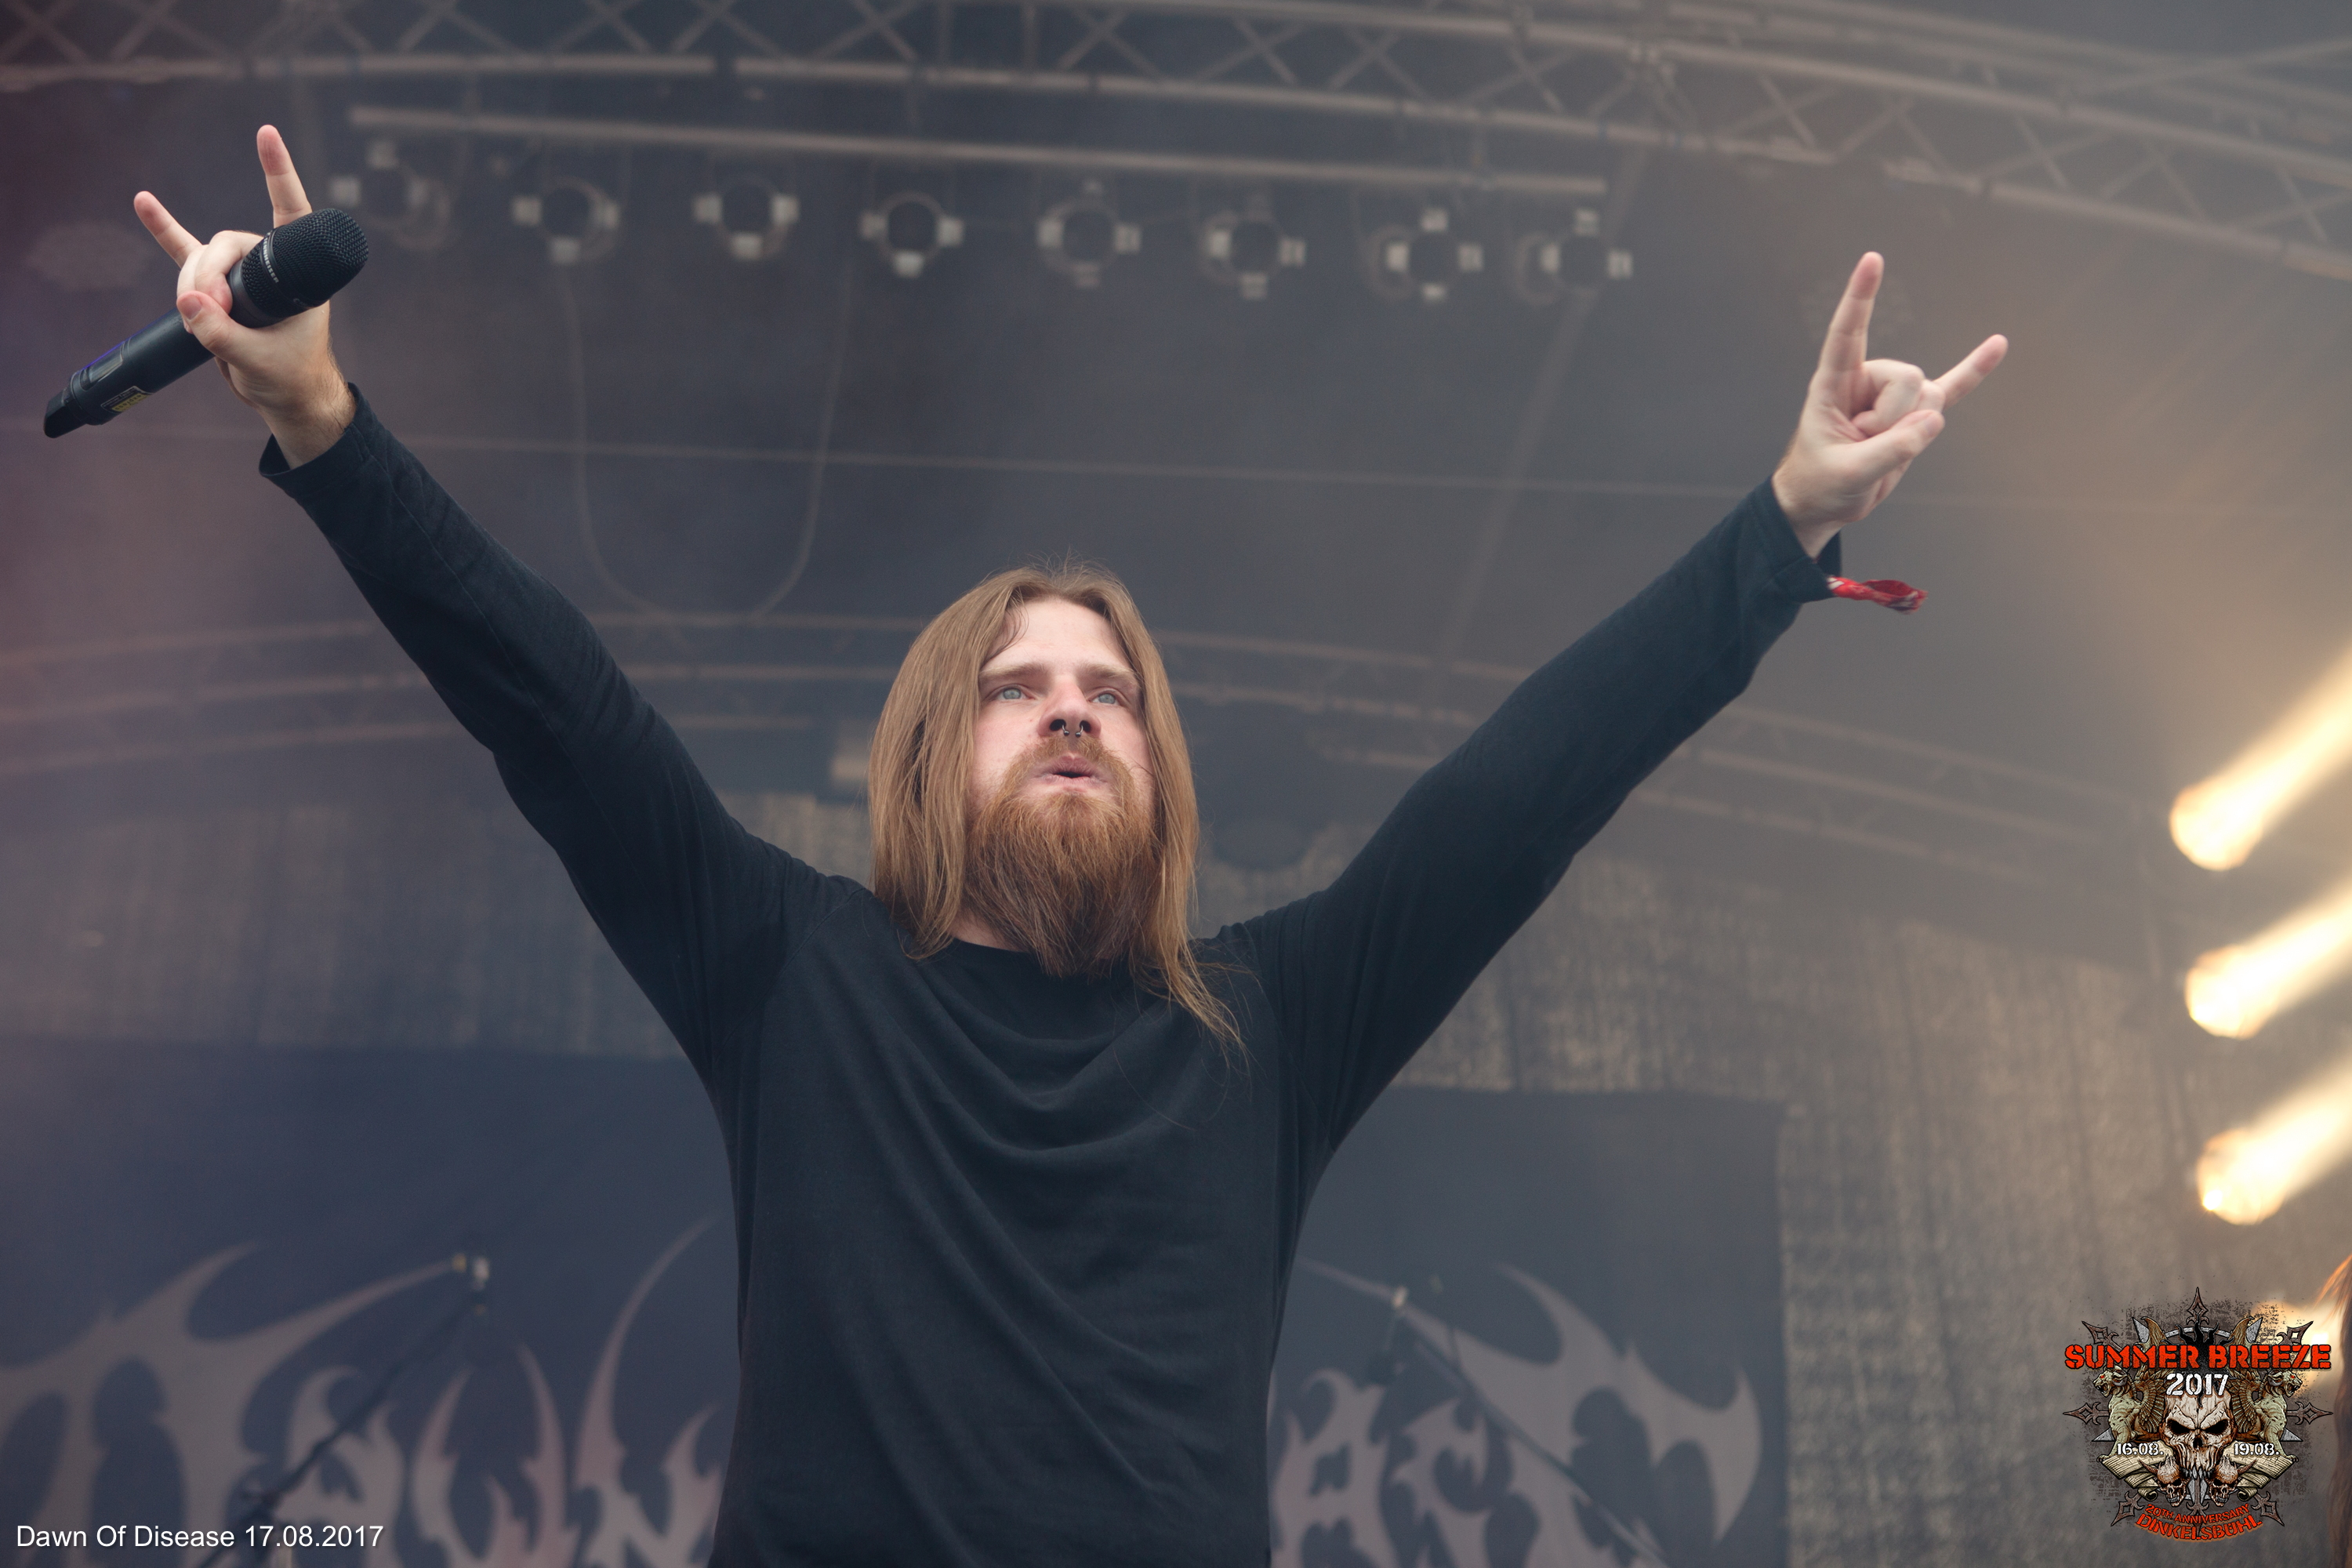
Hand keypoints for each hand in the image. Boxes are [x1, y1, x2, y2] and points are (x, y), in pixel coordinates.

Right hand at [133, 125, 353, 465]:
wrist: (285, 399)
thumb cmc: (290, 377)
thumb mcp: (259, 360)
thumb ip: (223, 335)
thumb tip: (189, 302)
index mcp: (297, 275)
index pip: (290, 214)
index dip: (279, 173)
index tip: (266, 134)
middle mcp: (269, 266)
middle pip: (225, 245)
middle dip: (207, 276)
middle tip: (208, 312)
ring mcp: (241, 274)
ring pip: (202, 257)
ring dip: (191, 283)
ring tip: (199, 320)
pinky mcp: (217, 290)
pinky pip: (185, 254)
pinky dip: (165, 231)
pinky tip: (144, 202)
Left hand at [1771, 253, 2005, 556]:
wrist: (1824, 503)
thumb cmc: (1821, 483)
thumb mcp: (1849, 474)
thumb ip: (1891, 450)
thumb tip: (1935, 420)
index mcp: (1832, 384)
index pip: (1847, 333)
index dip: (1860, 297)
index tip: (1872, 258)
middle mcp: (1865, 380)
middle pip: (1906, 378)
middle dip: (1894, 420)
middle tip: (1862, 445)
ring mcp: (1892, 396)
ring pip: (1927, 398)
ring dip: (1910, 434)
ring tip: (1877, 449)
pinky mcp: (1913, 416)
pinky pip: (1950, 389)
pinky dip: (1973, 370)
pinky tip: (1997, 344)